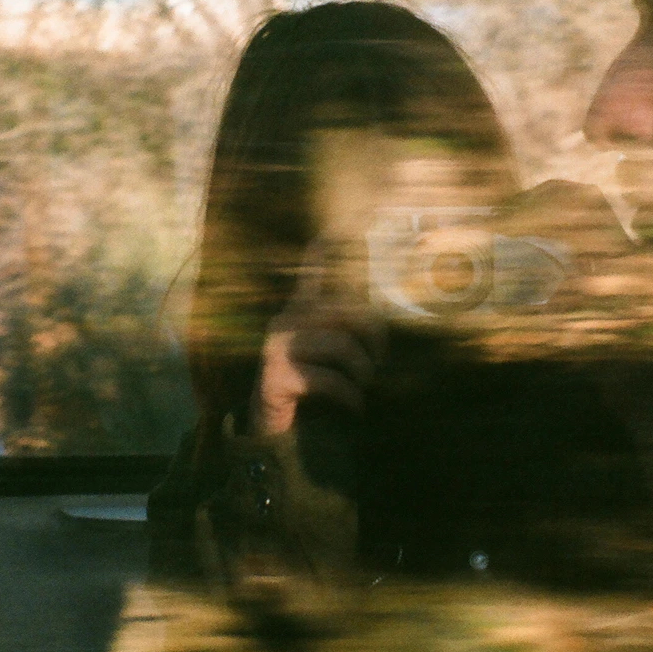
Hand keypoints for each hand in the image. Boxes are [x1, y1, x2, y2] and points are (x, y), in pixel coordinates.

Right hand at [252, 243, 387, 436]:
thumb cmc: (308, 387)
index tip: (342, 223)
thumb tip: (382, 324)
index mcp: (300, 312)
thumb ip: (345, 334)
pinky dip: (352, 396)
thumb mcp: (327, 356)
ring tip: (365, 384)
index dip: (323, 250)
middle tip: (381, 358)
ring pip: (340, 345)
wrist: (270, 427)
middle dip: (374, 334)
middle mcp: (285, 322)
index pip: (311, 273)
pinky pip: (329, 379)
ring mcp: (276, 348)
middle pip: (344, 310)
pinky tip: (356, 407)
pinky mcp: (276, 376)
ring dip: (363, 370)